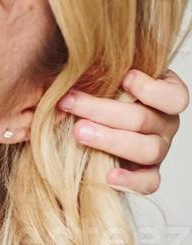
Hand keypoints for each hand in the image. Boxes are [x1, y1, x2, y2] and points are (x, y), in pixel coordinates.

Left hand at [60, 69, 186, 193]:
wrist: (77, 121)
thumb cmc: (89, 88)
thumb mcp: (93, 71)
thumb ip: (95, 67)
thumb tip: (80, 62)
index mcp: (160, 95)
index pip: (174, 96)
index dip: (152, 89)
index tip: (125, 78)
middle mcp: (164, 122)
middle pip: (145, 120)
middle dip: (104, 110)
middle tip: (70, 103)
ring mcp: (157, 149)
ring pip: (148, 149)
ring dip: (111, 140)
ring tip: (78, 132)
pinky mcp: (146, 173)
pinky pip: (149, 182)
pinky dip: (131, 180)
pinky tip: (108, 175)